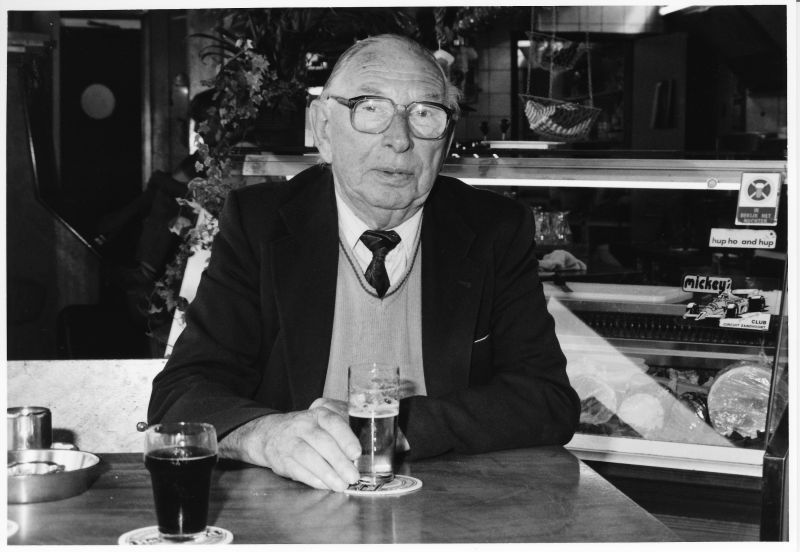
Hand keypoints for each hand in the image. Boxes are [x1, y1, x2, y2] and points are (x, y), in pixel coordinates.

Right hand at [219, 399, 360, 491]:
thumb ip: (344, 431)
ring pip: (308, 457)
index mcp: (319, 414)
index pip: (333, 422)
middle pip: (322, 442)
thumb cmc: (308, 430)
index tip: (356, 453)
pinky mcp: (281, 459)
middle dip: (339, 461)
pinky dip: (314, 480)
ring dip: (327, 473)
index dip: (345, 437)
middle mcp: (303, 425)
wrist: (271, 433)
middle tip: (354, 476)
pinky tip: (326, 485)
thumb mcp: (324, 422)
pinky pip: (298, 470)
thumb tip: (370, 450)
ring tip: (342, 485)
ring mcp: (290, 441)